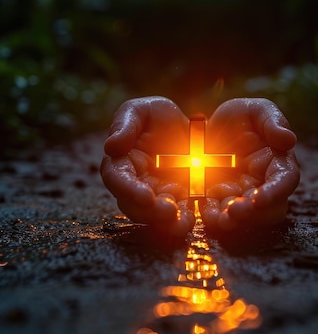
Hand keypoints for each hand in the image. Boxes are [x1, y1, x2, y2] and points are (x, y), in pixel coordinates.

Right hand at [101, 96, 194, 235]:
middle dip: (149, 212)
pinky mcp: (177, 203)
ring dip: (165, 223)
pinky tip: (193, 219)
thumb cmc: (159, 116)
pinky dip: (182, 221)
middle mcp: (135, 184)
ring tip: (183, 221)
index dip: (128, 189)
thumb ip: (125, 124)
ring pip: (152, 217)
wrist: (191, 128)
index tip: (145, 196)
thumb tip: (110, 147)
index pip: (117, 179)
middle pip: (133, 206)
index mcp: (122, 162)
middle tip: (168, 212)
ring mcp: (156, 196)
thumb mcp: (142, 111)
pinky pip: (176, 217)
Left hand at [200, 98, 299, 230]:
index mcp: (278, 162)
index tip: (258, 199)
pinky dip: (214, 216)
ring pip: (248, 219)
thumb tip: (289, 139)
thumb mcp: (254, 110)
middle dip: (254, 214)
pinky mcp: (222, 203)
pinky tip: (203, 208)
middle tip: (234, 211)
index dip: (275, 192)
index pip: (285, 180)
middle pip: (270, 209)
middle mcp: (265, 185)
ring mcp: (243, 197)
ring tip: (217, 217)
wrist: (206, 129)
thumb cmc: (238, 117)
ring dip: (234, 221)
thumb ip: (272, 121)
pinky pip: (222, 216)